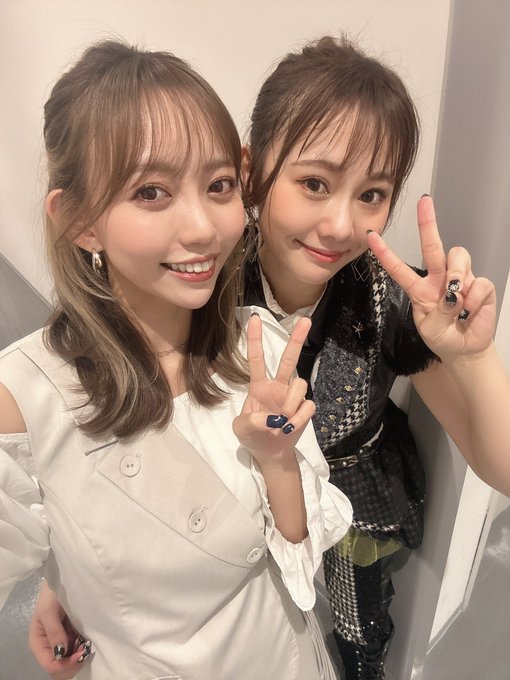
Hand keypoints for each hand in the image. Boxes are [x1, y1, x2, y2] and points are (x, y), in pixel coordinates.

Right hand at [28, 579, 91, 678]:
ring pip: (70, 662)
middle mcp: (49, 647)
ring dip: (79, 657)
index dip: (65, 664)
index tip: (81, 652)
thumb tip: (61, 654)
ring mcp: (62, 643)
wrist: (65, 578)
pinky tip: (88, 639)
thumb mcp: (49, 610)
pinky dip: (83, 649)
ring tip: (87, 642)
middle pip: (59, 669)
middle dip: (73, 663)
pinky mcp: (72, 637)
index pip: (50, 665)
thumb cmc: (52, 593)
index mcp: (39, 642)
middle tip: (85, 648)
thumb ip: (54, 632)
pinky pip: (77, 651)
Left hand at [233, 313, 315, 467]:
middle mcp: (278, 387)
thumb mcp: (240, 429)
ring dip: (290, 403)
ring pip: (299, 384)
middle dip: (297, 339)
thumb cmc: (252, 436)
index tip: (254, 318)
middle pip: (288, 359)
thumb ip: (249, 421)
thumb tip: (269, 419)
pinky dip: (298, 418)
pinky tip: (289, 427)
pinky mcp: (304, 410)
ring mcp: (292, 397)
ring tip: (281, 422)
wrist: (270, 454)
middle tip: (305, 320)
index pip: (256, 359)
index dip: (255, 339)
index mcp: (259, 386)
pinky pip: (308, 405)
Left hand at [367, 195, 496, 360]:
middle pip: (432, 247)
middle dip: (427, 223)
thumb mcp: (430, 330)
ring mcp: (460, 279)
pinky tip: (470, 311)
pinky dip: (474, 300)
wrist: (465, 349)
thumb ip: (438, 313)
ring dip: (457, 275)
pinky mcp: (480, 286)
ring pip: (458, 257)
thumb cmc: (442, 337)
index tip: (370, 236)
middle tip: (424, 202)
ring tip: (457, 303)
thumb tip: (453, 294)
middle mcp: (439, 278)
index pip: (399, 269)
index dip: (385, 254)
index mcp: (419, 289)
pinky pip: (478, 282)